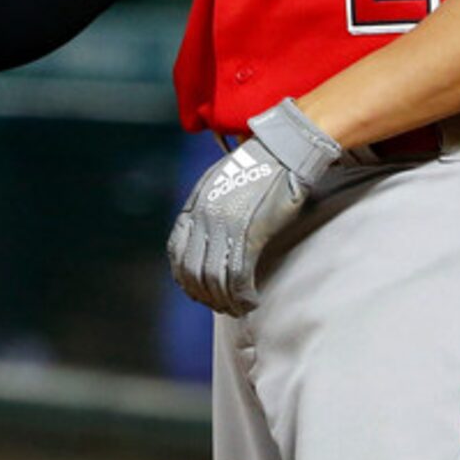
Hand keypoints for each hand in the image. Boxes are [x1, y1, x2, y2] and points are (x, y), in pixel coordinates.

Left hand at [166, 98, 341, 315]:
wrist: (283, 150)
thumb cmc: (259, 166)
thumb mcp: (220, 182)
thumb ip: (210, 207)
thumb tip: (211, 233)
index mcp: (195, 205)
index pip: (176, 251)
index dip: (183, 276)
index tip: (197, 289)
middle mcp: (204, 217)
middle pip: (192, 270)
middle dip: (204, 295)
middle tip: (220, 306)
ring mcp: (225, 226)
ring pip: (213, 279)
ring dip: (224, 301)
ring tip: (236, 308)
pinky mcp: (249, 233)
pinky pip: (238, 277)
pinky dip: (242, 296)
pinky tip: (251, 302)